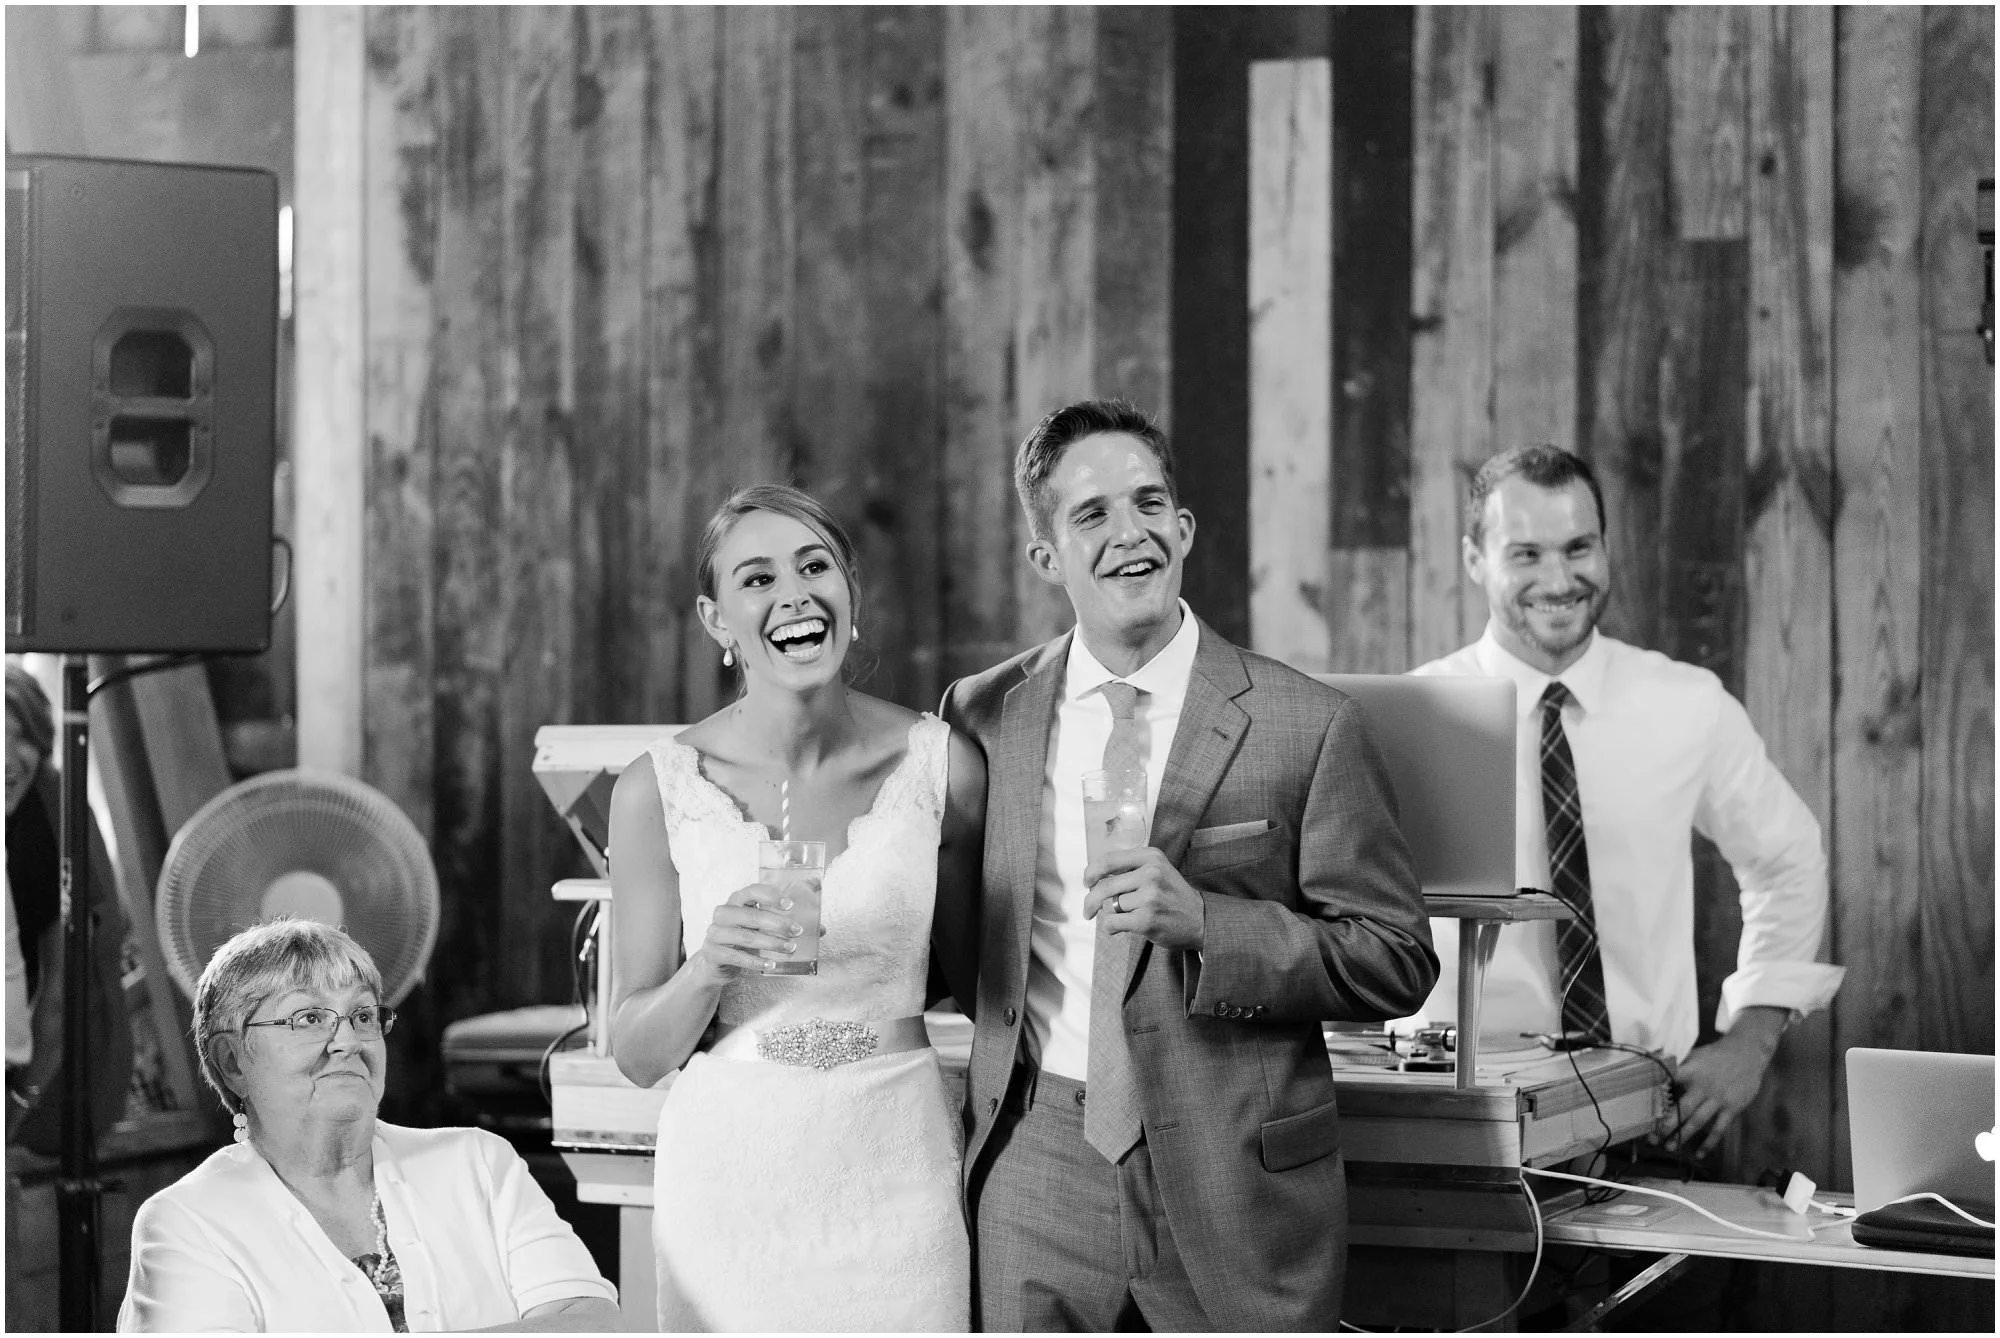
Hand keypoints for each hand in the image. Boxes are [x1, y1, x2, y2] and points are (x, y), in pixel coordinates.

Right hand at [693, 882, 807, 978]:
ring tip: (790, 948)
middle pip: (751, 915)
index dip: (771, 895)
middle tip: (798, 932)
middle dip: (778, 923)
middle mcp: (723, 913)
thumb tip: (822, 928)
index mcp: (736, 900)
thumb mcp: (762, 927)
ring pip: (746, 936)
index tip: (790, 905)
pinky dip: (756, 961)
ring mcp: (715, 933)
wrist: (716, 963)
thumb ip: (787, 923)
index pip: (752, 890)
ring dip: (771, 943)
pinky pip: (736, 956)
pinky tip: (771, 964)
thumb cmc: (744, 939)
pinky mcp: (713, 952)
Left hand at [1081, 846, 1204, 951]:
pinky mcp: (1146, 919)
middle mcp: (1151, 873)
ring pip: (1109, 905)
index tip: (1087, 882)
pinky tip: (1119, 927)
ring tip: (1120, 917)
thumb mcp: (1157, 869)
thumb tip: (1093, 878)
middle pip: (1104, 886)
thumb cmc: (1172, 895)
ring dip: (1108, 914)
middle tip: (1088, 910)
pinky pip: (1111, 922)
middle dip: (1090, 900)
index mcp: (1151, 857)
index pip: (1108, 860)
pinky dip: (1110, 927)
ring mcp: (1149, 897)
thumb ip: (1129, 868)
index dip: (1091, 872)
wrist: (1201, 919)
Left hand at [1662, 1007, 1787, 1155]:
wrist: (1747, 1052)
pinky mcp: (1732, 1107)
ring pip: (1698, 1121)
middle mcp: (1703, 1086)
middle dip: (1665, 1125)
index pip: (1667, 1083)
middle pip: (1682, 1109)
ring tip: (1669, 1147)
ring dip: (1683, 1136)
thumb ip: (1677, 1068)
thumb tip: (1652, 1069)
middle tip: (1651, 1139)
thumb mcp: (1694, 1056)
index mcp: (1690, 1071)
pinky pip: (1719, 1129)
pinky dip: (1709, 1143)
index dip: (1654, 1095)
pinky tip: (1699, 1154)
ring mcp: (1718, 1098)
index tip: (1641, 1108)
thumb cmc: (1714, 1055)